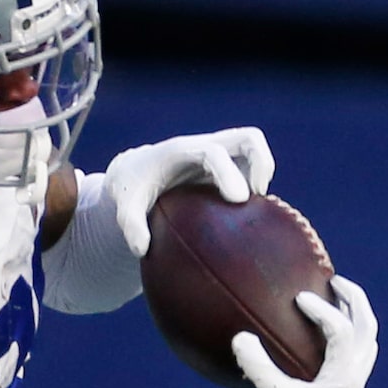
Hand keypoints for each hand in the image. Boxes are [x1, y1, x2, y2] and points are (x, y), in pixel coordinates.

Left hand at [105, 128, 274, 258]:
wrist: (134, 173)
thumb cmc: (132, 191)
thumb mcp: (124, 209)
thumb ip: (130, 226)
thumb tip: (141, 249)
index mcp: (182, 152)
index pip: (213, 152)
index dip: (229, 173)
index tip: (239, 199)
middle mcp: (205, 147)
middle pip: (248, 138)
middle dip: (261, 163)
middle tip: (257, 198)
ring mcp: (219, 154)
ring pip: (255, 149)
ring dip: (263, 174)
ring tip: (256, 209)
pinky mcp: (226, 166)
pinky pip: (251, 167)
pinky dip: (255, 187)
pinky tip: (246, 217)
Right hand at [240, 277, 378, 387]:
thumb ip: (257, 367)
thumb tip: (239, 337)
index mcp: (344, 380)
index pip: (342, 332)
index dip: (323, 310)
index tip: (299, 298)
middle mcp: (355, 380)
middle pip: (368, 329)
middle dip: (355, 301)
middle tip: (335, 281)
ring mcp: (354, 387)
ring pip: (366, 342)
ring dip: (355, 317)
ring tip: (336, 300)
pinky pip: (354, 354)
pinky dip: (346, 336)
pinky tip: (322, 334)